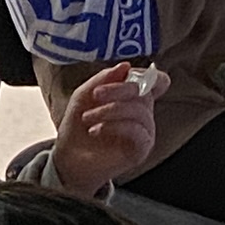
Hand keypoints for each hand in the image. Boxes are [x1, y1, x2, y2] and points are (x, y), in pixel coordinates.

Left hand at [50, 61, 162, 196]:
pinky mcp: (141, 149)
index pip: (155, 80)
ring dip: (109, 110)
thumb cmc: (78, 126)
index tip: (126, 74)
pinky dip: (114, 126)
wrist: (68, 158)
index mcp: (133, 97)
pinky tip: (95, 130)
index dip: (147, 74)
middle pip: (144, 92)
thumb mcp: (84, 95)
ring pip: (139, 111)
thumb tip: (126, 66)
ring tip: (87, 118)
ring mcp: (144, 131)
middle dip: (118, 89)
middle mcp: (143, 113)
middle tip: (95, 94)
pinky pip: (137, 130)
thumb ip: (104, 79)